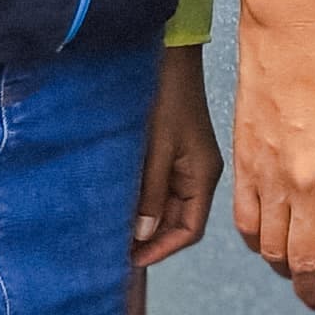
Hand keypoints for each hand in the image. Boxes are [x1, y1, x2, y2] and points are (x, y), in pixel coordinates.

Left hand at [134, 46, 223, 267]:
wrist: (167, 55)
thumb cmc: (166, 97)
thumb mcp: (157, 149)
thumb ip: (150, 192)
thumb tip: (142, 234)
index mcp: (203, 176)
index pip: (189, 230)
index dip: (162, 249)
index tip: (130, 260)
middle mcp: (197, 174)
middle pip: (177, 221)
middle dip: (149, 237)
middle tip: (113, 249)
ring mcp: (184, 163)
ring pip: (165, 205)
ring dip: (143, 219)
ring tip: (112, 230)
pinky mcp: (171, 151)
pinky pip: (158, 186)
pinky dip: (140, 198)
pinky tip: (118, 202)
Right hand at [231, 38, 314, 311]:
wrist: (294, 42)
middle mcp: (312, 186)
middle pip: (307, 261)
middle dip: (314, 289)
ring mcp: (273, 180)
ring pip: (272, 250)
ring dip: (286, 270)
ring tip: (296, 275)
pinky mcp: (244, 168)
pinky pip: (246, 224)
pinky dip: (256, 244)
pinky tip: (267, 246)